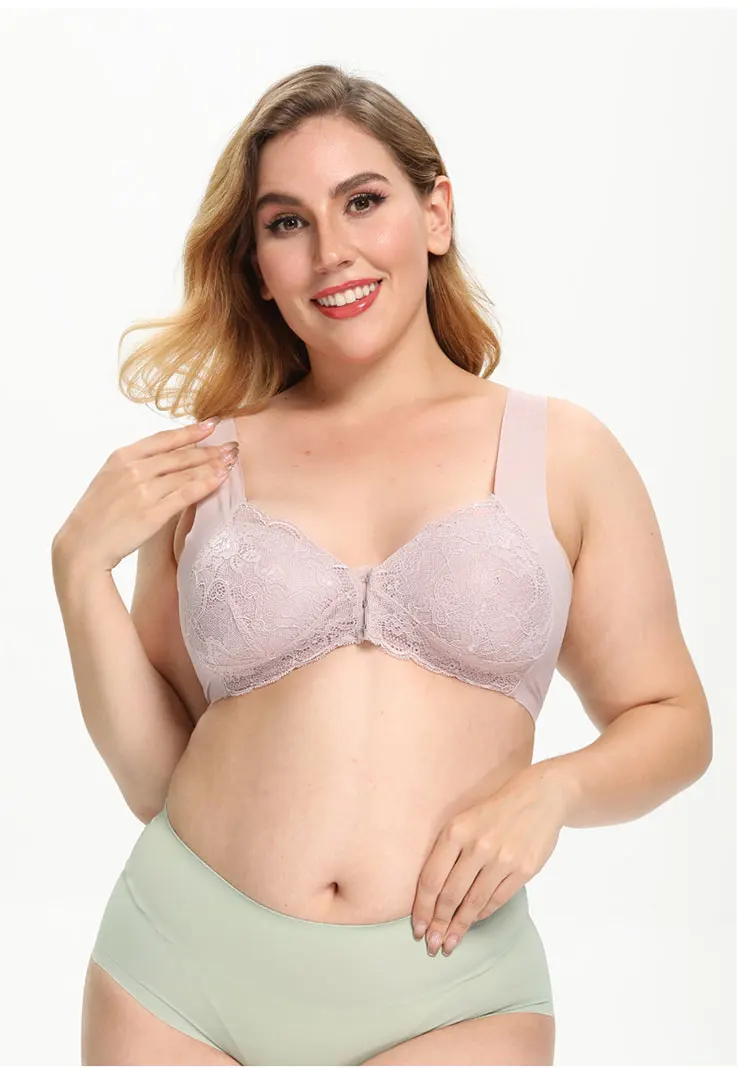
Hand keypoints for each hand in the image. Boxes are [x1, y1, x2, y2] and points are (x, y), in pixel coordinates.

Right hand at [52, 418, 237, 573]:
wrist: (82, 546)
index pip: (163, 439)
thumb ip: (135, 467)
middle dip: (210, 450)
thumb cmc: (97, 515)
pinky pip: (186, 495)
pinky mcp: (153, 514)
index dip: (190, 431)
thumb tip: (167, 460)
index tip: (211, 425)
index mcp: (121, 457)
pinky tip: (220, 479)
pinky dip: (206, 485)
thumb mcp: (110, 480)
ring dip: (212, 466)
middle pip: (180, 455)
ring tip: (231, 462)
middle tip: (232, 446)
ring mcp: (143, 491)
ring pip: (186, 474)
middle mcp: (133, 470)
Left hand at [411, 762, 569, 956]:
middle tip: (431, 945)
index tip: (417, 928)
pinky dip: (482, 914)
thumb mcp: (464, 820)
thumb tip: (430, 896)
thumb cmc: (494, 812)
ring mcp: (503, 858)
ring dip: (460, 927)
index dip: (422, 908)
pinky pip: (497, 899)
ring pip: (474, 902)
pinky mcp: (524, 869)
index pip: (431, 879)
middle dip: (438, 925)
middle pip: (450, 896)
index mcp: (456, 831)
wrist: (540, 797)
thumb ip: (448, 852)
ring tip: (450, 943)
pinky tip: (473, 921)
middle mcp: (478, 845)